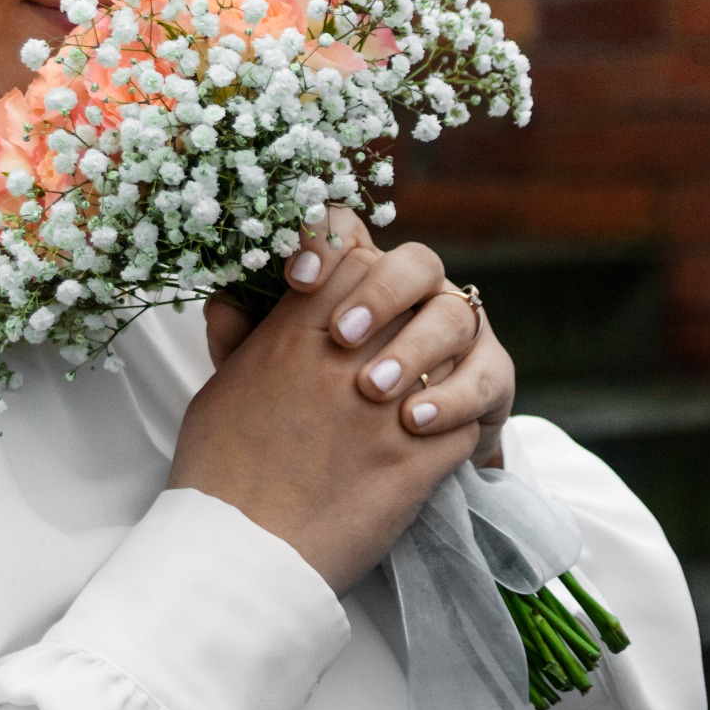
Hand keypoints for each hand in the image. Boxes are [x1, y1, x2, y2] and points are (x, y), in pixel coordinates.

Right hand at [170, 215, 486, 594]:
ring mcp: (388, 407)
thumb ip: (238, 339)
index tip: (357, 295)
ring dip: (447, 363)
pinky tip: (443, 438)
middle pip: (414, 292)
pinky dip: (461, 424)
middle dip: (417, 308)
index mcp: (296, 334)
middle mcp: (347, 358)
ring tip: (428, 387)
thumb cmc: (219, 473)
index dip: (366, 268)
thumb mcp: (218, 389)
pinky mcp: (418, 461)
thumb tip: (232, 302)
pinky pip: (466, 420)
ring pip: (453, 349)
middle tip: (402, 339)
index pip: (354, 257)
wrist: (243, 554)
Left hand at [205, 212, 513, 468]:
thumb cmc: (312, 416)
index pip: (348, 231)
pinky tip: (412, 422)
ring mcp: (458, 332)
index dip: (325, 241)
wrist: (370, 478)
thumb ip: (245, 341)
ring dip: (414, 348)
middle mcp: (414, 294)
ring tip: (372, 389)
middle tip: (341, 336)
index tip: (297, 279)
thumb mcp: (272, 380)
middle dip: (379, 293)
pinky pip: (486, 375)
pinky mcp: (489, 379)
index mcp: (359, 277)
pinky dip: (452, 398)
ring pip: (454, 312)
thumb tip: (220, 305)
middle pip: (414, 261)